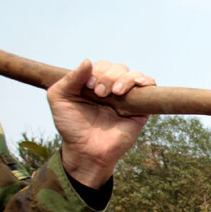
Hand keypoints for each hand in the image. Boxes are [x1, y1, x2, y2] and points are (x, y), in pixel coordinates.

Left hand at [48, 59, 155, 188]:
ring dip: (125, 79)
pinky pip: (151, 86)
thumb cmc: (72, 127)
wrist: (87, 151)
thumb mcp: (59, 99)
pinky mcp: (141, 108)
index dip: (97, 71)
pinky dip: (147, 80)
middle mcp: (112, 88)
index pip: (102, 66)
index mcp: (94, 83)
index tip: (89, 86)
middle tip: (100, 94)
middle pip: (118, 67)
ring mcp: (127, 98)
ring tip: (115, 93)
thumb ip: (70, 79)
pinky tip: (139, 84)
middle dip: (109, 77)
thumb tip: (88, 61)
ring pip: (133, 74)